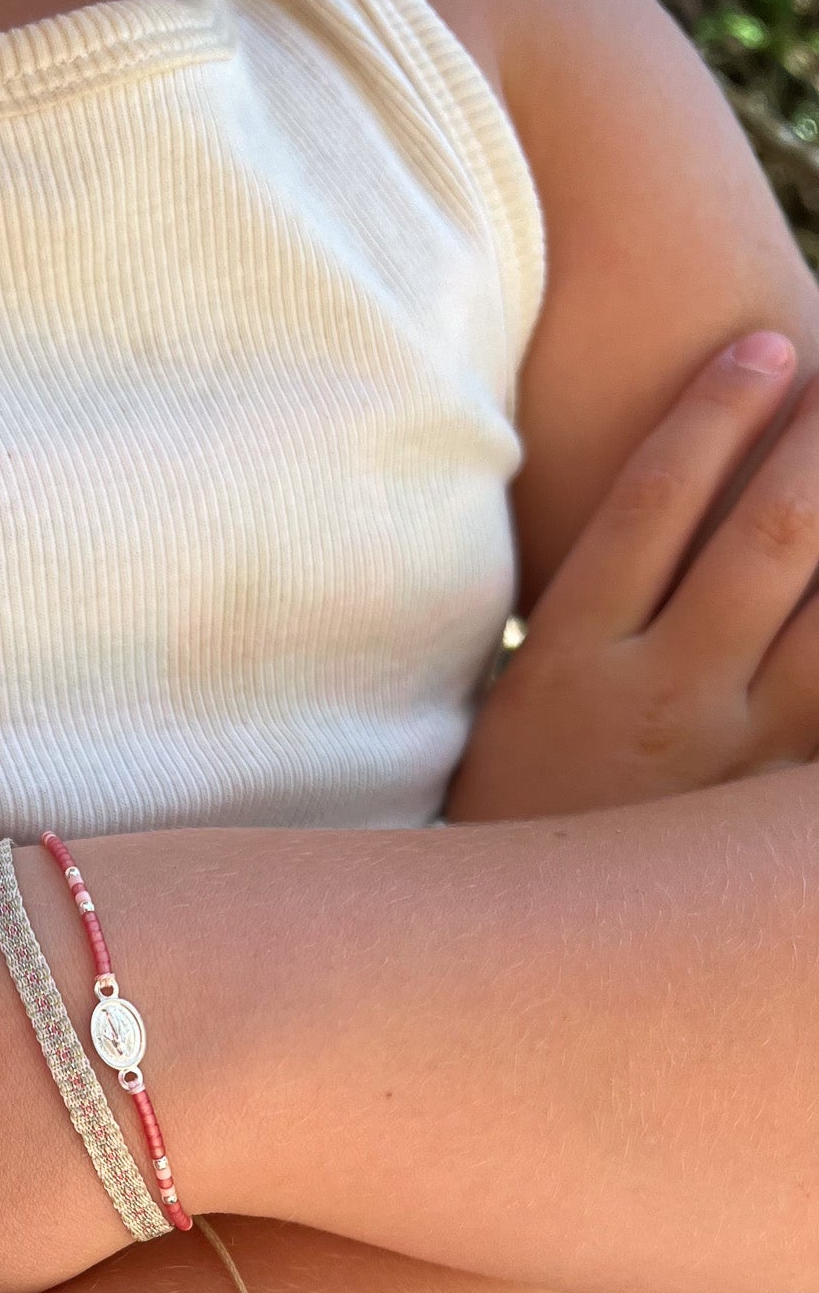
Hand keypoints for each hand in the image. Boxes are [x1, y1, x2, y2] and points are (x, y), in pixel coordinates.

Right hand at [446, 331, 818, 820]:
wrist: (519, 947)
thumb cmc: (520, 802)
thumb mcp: (524, 696)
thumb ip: (588, 606)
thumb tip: (646, 502)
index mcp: (571, 660)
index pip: (652, 504)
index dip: (716, 415)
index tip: (760, 345)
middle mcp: (659, 700)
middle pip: (766, 541)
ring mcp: (733, 759)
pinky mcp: (772, 803)